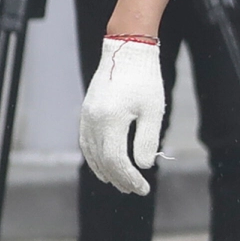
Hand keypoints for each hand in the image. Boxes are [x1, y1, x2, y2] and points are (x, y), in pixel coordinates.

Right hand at [80, 35, 165, 195]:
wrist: (127, 51)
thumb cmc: (145, 80)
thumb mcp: (153, 111)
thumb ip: (147, 140)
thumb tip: (142, 166)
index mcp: (110, 119)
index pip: (116, 160)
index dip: (129, 177)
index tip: (144, 187)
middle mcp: (93, 120)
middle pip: (103, 160)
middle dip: (120, 178)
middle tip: (136, 190)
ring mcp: (86, 116)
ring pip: (91, 153)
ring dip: (105, 171)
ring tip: (120, 184)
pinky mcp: (86, 112)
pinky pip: (86, 141)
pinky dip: (94, 157)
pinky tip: (104, 166)